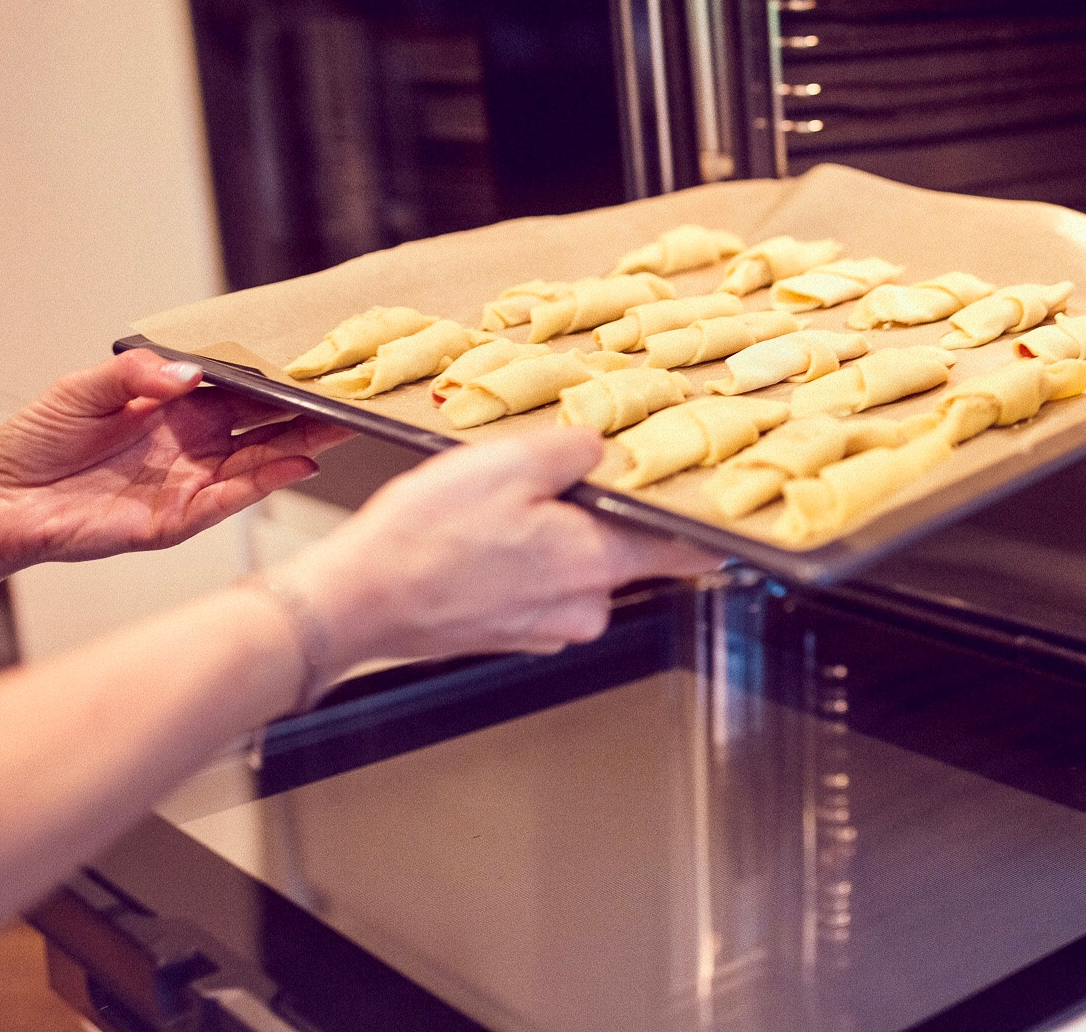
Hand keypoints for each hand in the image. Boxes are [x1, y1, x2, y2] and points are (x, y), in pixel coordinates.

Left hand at [0, 351, 351, 584]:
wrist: (0, 499)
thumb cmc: (36, 442)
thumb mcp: (82, 389)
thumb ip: (136, 375)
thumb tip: (191, 372)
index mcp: (178, 409)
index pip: (243, 392)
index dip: (279, 380)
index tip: (316, 365)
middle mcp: (195, 445)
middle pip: (267, 426)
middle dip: (309, 413)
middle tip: (350, 397)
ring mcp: (191, 482)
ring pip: (261, 461)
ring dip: (302, 446)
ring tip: (339, 428)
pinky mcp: (179, 518)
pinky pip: (232, 497)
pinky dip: (268, 482)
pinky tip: (298, 465)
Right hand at [273, 427, 723, 670]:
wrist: (353, 603)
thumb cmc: (426, 536)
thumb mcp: (508, 463)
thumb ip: (573, 452)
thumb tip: (601, 451)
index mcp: (597, 563)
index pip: (683, 550)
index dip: (707, 526)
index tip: (732, 515)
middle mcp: (583, 607)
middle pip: (620, 549)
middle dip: (596, 513)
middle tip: (550, 479)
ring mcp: (545, 627)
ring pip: (573, 566)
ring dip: (550, 535)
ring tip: (494, 507)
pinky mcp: (508, 632)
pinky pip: (534, 586)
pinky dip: (518, 561)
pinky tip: (475, 538)